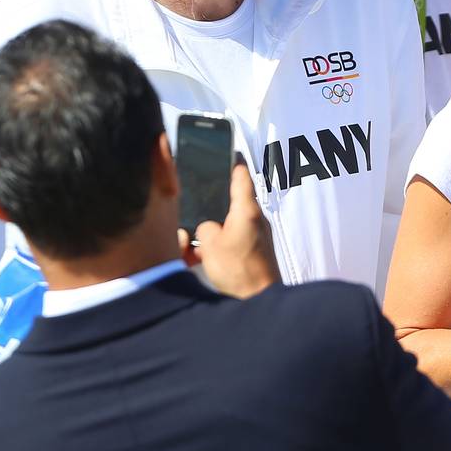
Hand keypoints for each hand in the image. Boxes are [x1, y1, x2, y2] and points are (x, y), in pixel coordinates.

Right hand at [185, 156, 279, 298]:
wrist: (258, 300)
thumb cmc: (240, 270)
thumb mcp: (209, 244)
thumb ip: (203, 227)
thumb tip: (205, 228)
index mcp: (247, 210)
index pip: (241, 176)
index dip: (232, 162)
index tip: (226, 151)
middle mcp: (255, 219)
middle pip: (231, 201)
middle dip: (210, 204)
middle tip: (194, 205)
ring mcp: (256, 235)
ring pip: (227, 224)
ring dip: (209, 231)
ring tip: (191, 245)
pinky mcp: (254, 251)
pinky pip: (231, 241)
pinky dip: (216, 247)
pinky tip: (200, 259)